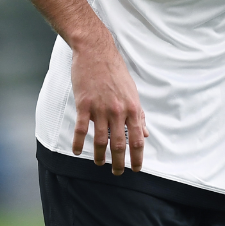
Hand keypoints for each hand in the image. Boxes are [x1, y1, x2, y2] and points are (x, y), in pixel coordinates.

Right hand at [70, 31, 147, 174]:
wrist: (96, 52)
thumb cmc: (116, 72)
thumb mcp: (132, 92)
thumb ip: (139, 114)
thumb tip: (146, 133)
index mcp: (132, 107)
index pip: (138, 138)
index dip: (138, 156)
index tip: (137, 169)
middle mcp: (118, 110)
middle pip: (120, 144)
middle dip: (119, 162)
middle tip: (118, 173)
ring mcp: (100, 108)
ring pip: (100, 140)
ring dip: (100, 156)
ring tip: (100, 164)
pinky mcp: (84, 105)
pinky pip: (81, 130)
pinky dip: (79, 143)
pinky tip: (77, 152)